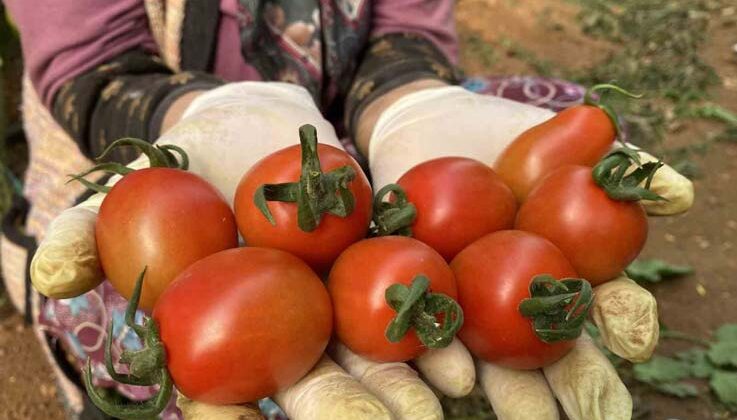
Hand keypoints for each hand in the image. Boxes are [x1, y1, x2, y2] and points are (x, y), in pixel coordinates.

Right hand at [28, 81, 470, 419]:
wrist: (264, 126)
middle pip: (316, 386)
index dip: (230, 413)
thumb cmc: (191, 165)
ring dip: (406, 388)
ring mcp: (343, 314)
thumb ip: (94, 231)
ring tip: (438, 403)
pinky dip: (439, 337)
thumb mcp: (137, 190)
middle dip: (347, 411)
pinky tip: (462, 359)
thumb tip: (49, 275)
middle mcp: (289, 340)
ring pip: (376, 361)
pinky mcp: (389, 276)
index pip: (223, 394)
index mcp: (228, 336)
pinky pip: (417, 309)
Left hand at [364, 84, 689, 419]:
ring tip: (497, 397)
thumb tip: (679, 194)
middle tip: (576, 418)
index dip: (625, 323)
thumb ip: (619, 166)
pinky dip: (435, 357)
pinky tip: (447, 372)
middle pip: (553, 353)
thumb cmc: (500, 134)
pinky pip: (424, 334)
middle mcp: (524, 303)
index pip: (606, 307)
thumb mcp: (562, 141)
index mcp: (567, 272)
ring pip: (491, 359)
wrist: (423, 128)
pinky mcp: (414, 302)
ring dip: (502, 388)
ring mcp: (469, 308)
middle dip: (565, 387)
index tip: (632, 339)